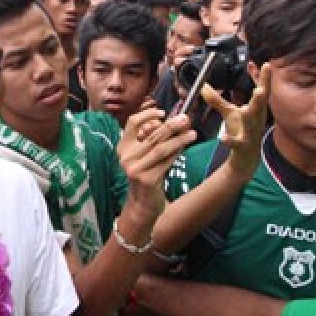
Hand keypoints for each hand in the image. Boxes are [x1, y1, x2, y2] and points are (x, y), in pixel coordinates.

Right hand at [120, 104, 195, 221]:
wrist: (143, 203)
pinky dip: (178, 153)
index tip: (163, 112)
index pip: (132, 123)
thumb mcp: (147, 155)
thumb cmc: (148, 174)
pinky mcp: (147, 179)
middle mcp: (126, 157)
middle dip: (171, 125)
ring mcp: (135, 169)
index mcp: (123, 147)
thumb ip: (155, 139)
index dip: (148, 114)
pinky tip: (186, 147)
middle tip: (185, 119)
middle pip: (151, 135)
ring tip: (193, 134)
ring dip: (179, 139)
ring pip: (161, 148)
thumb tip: (176, 120)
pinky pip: (166, 161)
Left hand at [202, 62, 271, 179]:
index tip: (266, 64)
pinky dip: (230, 141)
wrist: (246, 158)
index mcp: (255, 110)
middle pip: (259, 107)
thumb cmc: (241, 131)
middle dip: (260, 97)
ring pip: (251, 125)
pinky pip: (237, 144)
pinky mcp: (243, 147)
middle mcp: (256, 120)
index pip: (261, 92)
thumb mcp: (229, 113)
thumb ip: (217, 99)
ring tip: (245, 109)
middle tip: (260, 88)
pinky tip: (222, 138)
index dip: (264, 79)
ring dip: (249, 116)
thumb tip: (203, 85)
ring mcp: (250, 134)